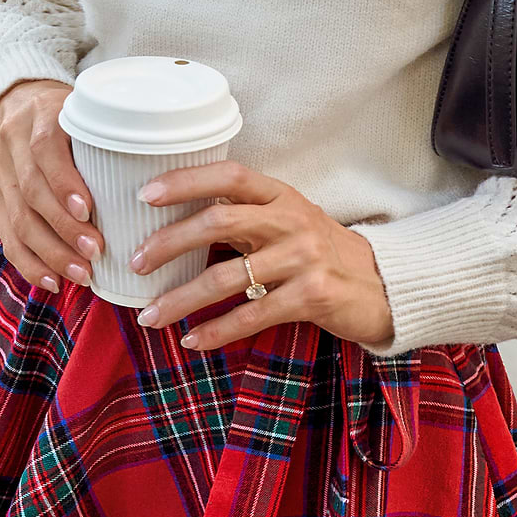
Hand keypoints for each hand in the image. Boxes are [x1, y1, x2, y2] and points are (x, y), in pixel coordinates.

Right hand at [0, 79, 104, 293]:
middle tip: (96, 252)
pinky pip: (7, 237)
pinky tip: (53, 282)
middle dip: (64, 229)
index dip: (64, 183)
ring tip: (82, 274)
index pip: (44, 150)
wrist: (9, 101)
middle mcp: (12, 144)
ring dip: (51, 253)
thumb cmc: (65, 113)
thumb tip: (162, 178)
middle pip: (31, 192)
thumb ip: (110, 136)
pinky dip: (30, 264)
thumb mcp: (84, 110)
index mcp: (39, 116)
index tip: (88, 211)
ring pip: (18, 220)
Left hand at [129, 161, 394, 351]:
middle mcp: (292, 220)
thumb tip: (175, 227)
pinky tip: (191, 341)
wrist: (382, 286)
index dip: (186, 181)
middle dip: (169, 243)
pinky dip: (217, 330)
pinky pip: (252, 314)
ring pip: (228, 276)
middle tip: (135, 263)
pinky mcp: (312, 296)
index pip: (229, 175)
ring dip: (182, 298)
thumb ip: (244, 218)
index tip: (144, 195)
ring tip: (150, 315)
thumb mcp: (287, 223)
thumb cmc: (320, 254)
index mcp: (281, 195)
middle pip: (219, 221)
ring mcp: (304, 258)